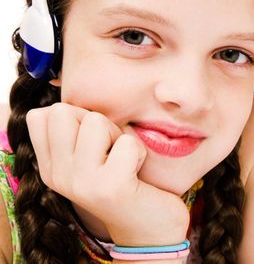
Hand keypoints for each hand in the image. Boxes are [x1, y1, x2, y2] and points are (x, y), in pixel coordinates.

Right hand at [26, 103, 188, 245]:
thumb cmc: (126, 180)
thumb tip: (63, 88)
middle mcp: (59, 176)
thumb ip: (75, 130)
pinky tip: (137, 173)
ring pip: (95, 121)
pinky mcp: (111, 187)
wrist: (149, 227)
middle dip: (97, 122)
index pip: (41, 115)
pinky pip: (128, 142)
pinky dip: (140, 152)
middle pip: (64, 111)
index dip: (75, 117)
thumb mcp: (92, 155)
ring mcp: (81, 182)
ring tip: (124, 161)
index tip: (93, 142)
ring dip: (119, 136)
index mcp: (50, 167)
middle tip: (111, 149)